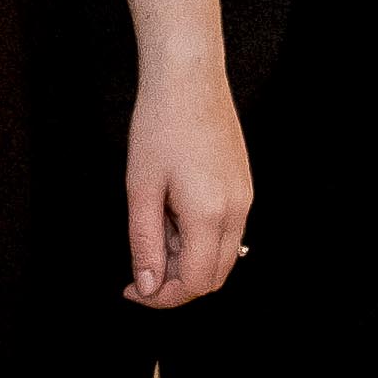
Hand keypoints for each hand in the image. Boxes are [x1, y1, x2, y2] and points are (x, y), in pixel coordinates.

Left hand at [124, 59, 253, 306]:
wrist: (189, 80)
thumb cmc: (160, 126)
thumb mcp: (141, 189)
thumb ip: (145, 243)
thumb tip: (147, 285)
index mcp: (210, 215)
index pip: (195, 283)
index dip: (162, 297)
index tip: (133, 289)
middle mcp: (237, 212)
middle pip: (214, 277)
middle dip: (176, 283)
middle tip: (140, 268)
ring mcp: (245, 199)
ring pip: (222, 256)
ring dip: (187, 261)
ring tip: (154, 232)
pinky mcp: (244, 187)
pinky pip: (226, 231)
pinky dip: (199, 240)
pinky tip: (173, 216)